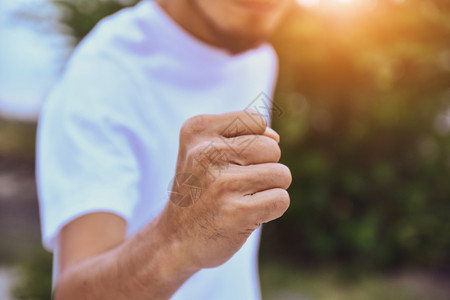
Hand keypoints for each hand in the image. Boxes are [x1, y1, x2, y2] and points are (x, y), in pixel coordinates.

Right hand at [158, 110, 291, 269]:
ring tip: (241, 198)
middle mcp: (207, 152)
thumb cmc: (200, 189)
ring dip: (269, 189)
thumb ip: (243, 133)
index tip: (230, 162)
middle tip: (237, 184)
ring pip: (281, 174)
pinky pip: (281, 199)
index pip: (256, 120)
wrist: (175, 238)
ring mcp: (222, 183)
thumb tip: (275, 138)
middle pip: (272, 148)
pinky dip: (271, 209)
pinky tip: (246, 215)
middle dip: (264, 167)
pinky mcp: (237, 211)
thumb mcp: (204, 149)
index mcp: (198, 130)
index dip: (254, 143)